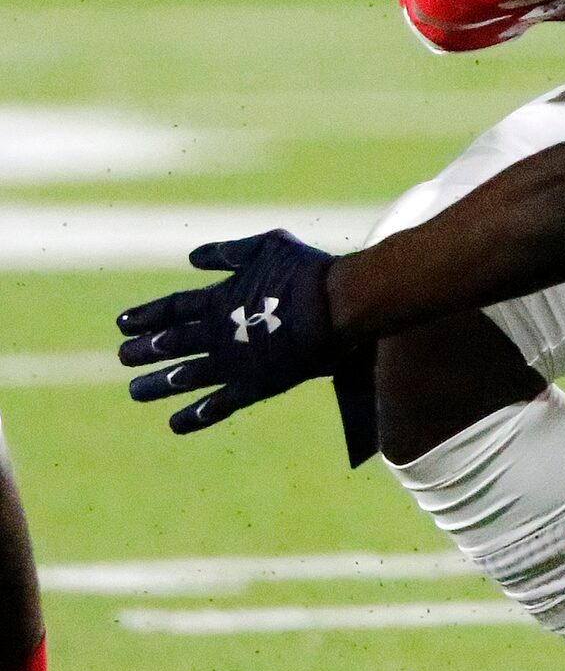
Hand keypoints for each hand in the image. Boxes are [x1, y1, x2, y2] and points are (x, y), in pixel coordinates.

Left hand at [117, 230, 355, 432]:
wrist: (337, 305)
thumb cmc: (308, 270)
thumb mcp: (267, 246)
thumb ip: (229, 253)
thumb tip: (193, 258)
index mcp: (221, 299)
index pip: (173, 309)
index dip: (147, 316)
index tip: (121, 324)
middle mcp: (219, 332)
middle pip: (171, 343)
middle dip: (145, 351)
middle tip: (123, 358)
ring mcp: (235, 361)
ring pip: (186, 376)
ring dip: (158, 384)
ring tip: (135, 392)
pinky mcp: (256, 385)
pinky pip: (220, 404)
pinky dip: (197, 415)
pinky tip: (175, 423)